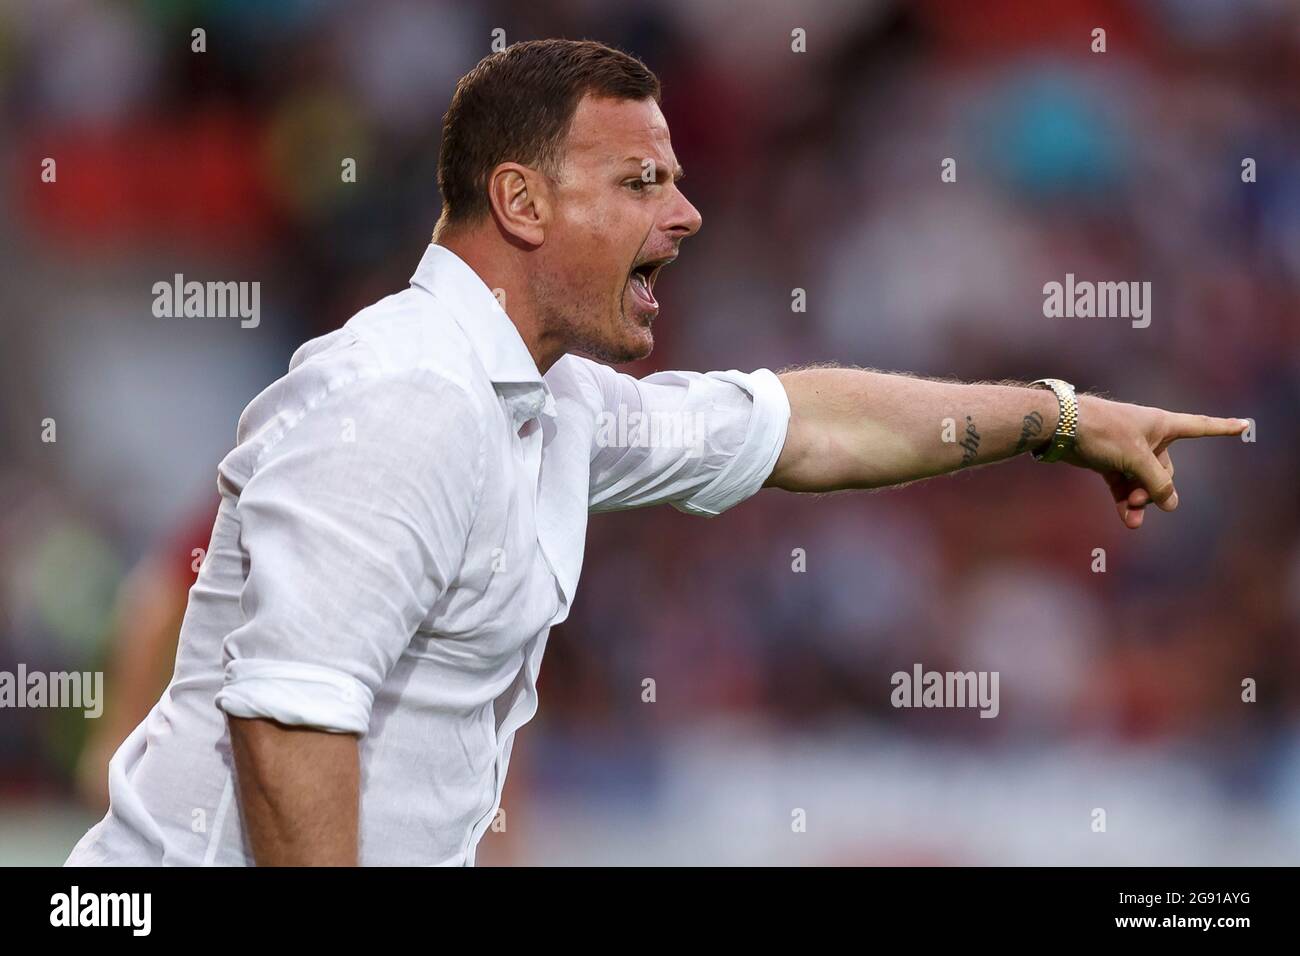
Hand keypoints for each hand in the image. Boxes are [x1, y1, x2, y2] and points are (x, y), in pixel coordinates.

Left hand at [1061, 395, 1248, 529]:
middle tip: (1140, 501)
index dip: (1223, 428)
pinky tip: (1126, 518)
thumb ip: (1157, 482)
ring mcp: (1128, 450)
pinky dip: (1124, 499)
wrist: (1060, 426)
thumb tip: (1170, 504)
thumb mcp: (1136, 458)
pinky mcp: (1109, 461)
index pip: (1200, 426)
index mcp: (1162, 424)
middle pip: (1165, 469)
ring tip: (1132, 521)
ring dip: (1139, 501)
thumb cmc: (1102, 431)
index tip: (1244, 424)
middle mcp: (1148, 436)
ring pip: (1142, 481)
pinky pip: (1124, 484)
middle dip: (1155, 489)